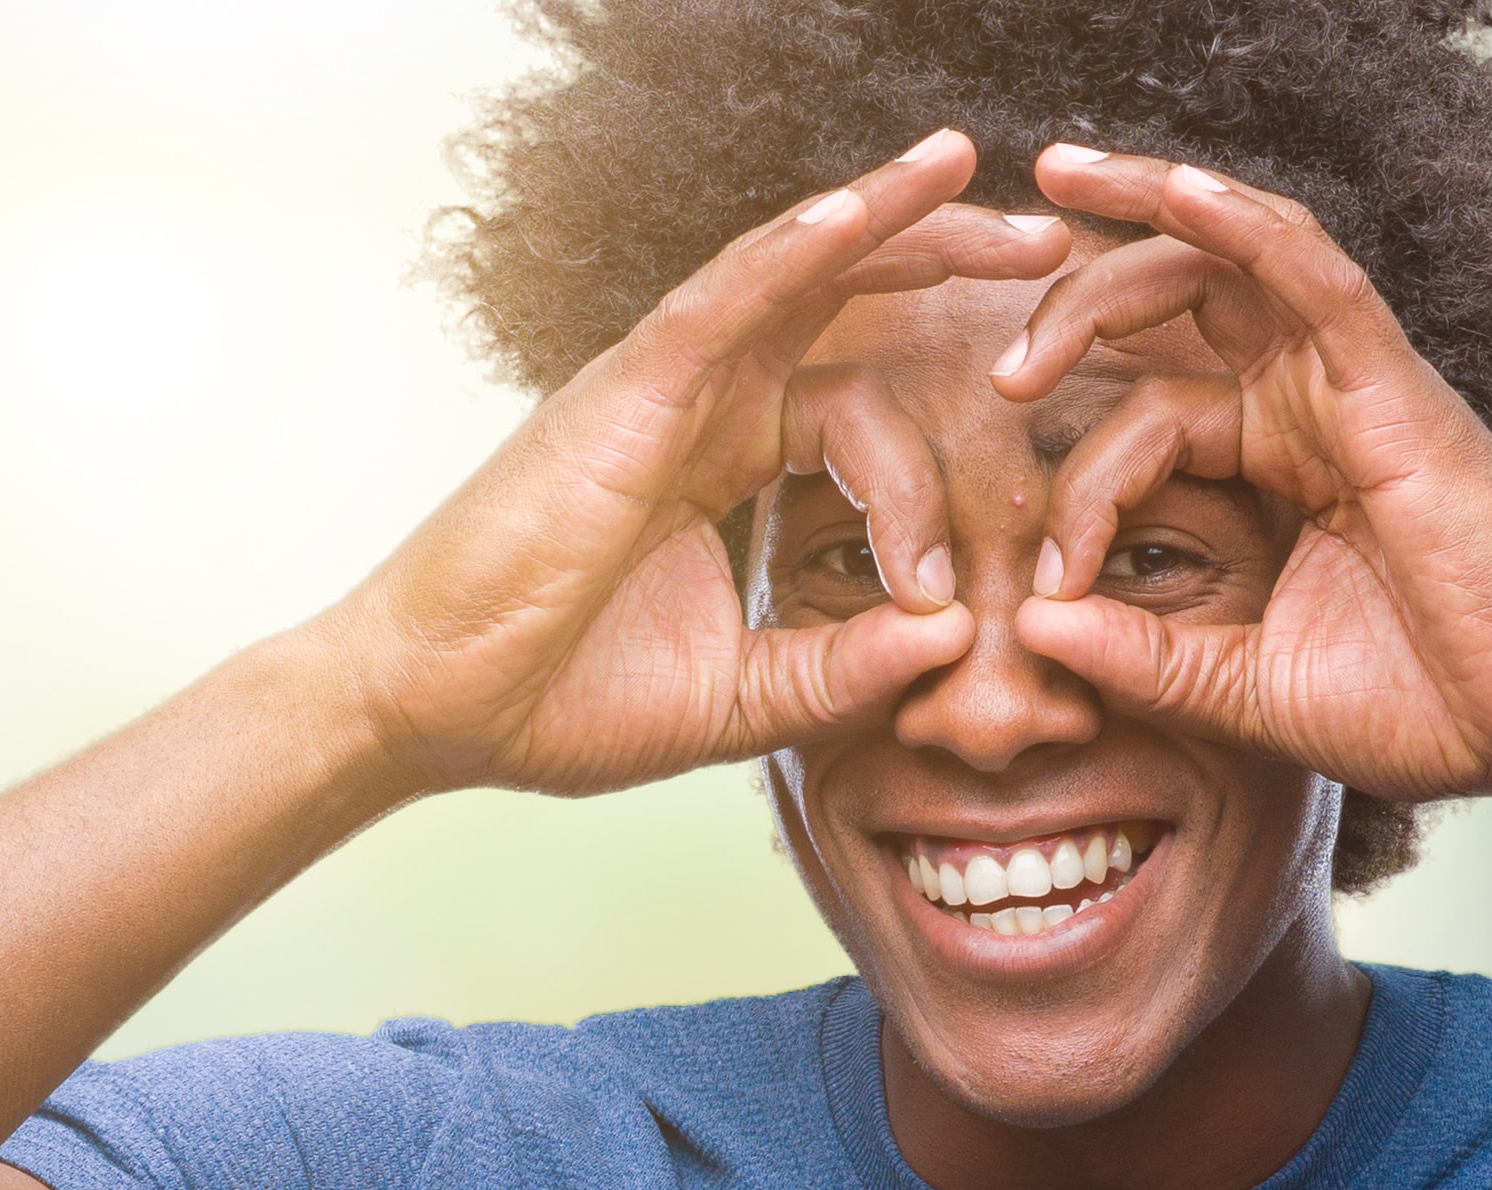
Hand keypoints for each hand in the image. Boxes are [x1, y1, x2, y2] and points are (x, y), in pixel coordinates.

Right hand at [317, 132, 1074, 798]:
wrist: (438, 716)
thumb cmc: (560, 701)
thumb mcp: (745, 697)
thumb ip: (847, 668)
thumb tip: (957, 639)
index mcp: (724, 459)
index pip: (857, 403)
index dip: (932, 463)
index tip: (969, 567)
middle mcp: (698, 402)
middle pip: (839, 301)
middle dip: (943, 261)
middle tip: (1052, 246)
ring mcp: (659, 388)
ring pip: (787, 270)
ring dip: (885, 218)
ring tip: (970, 171)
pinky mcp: (624, 394)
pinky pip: (721, 302)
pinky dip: (791, 252)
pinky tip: (863, 212)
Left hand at [994, 148, 1491, 812]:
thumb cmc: (1431, 711)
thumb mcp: (1253, 691)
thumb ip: (1147, 658)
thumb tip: (1033, 628)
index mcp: (1284, 467)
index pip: (1151, 419)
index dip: (1081, 484)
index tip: (1049, 583)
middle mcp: (1314, 406)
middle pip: (1174, 303)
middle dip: (1074, 303)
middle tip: (1004, 371)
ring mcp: (1354, 388)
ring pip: (1229, 260)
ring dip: (1136, 215)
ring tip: (1045, 193)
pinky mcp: (1393, 388)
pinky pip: (1311, 272)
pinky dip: (1242, 221)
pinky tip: (1171, 187)